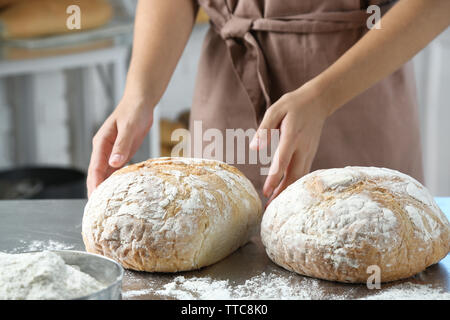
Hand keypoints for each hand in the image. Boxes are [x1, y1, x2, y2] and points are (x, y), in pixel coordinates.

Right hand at [87, 96, 153, 196]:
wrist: (141, 102)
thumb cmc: (134, 111)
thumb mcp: (129, 127)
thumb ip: (121, 145)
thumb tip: (114, 164)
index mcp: (101, 143)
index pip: (95, 168)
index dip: (94, 183)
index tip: (95, 198)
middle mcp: (104, 149)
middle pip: (97, 173)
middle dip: (96, 189)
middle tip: (98, 209)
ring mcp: (113, 151)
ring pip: (107, 173)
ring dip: (106, 187)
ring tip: (106, 205)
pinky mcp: (122, 152)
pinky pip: (117, 169)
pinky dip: (117, 180)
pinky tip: (119, 191)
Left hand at [250, 82, 328, 204]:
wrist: (319, 101)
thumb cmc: (293, 104)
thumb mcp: (275, 110)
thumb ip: (264, 129)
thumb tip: (254, 148)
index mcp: (292, 136)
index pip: (282, 161)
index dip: (274, 178)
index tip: (266, 192)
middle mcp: (302, 147)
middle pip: (293, 175)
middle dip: (282, 193)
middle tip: (270, 208)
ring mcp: (309, 151)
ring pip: (300, 176)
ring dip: (289, 191)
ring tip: (276, 204)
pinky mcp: (310, 153)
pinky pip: (303, 172)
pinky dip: (295, 184)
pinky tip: (287, 192)